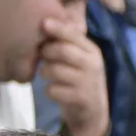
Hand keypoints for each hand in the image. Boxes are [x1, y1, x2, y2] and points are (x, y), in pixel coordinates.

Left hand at [38, 17, 107, 135]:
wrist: (92, 112)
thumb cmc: (79, 80)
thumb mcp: (78, 59)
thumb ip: (66, 44)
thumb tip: (46, 24)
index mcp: (92, 51)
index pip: (74, 35)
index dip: (58, 28)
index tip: (43, 22)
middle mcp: (92, 64)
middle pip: (62, 50)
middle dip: (46, 52)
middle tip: (42, 56)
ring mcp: (88, 82)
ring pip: (54, 69)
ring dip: (45, 72)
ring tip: (48, 74)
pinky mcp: (81, 98)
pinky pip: (53, 90)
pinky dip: (49, 90)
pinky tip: (55, 91)